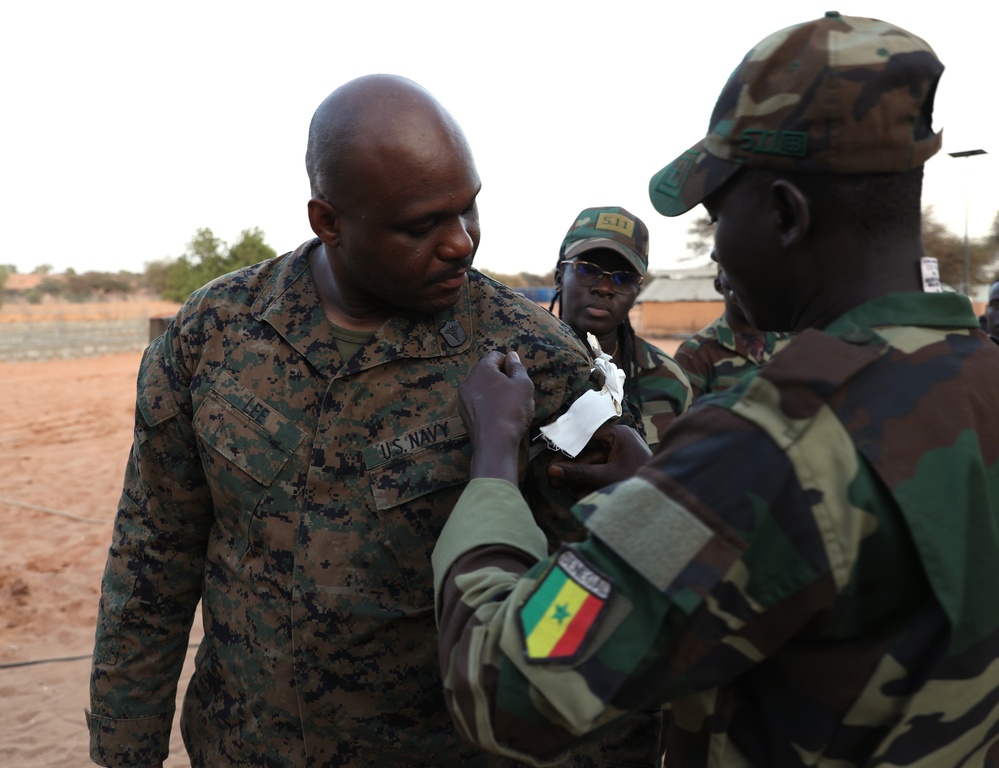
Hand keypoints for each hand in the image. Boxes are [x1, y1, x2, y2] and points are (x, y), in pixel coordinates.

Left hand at [459, 350, 534, 482]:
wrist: (495, 443)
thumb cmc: (512, 409)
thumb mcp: (523, 384)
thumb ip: (517, 367)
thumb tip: (511, 356)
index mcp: (482, 369)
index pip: (496, 356)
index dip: (509, 364)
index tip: (518, 378)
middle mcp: (468, 381)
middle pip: (487, 372)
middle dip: (501, 378)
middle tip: (515, 392)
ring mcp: (463, 399)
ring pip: (481, 389)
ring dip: (494, 392)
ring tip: (508, 406)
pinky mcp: (464, 415)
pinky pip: (477, 403)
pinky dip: (487, 405)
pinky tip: (498, 416)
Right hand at [548, 423, 650, 491]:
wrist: (664, 496)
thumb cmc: (639, 481)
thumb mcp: (607, 476)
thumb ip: (580, 473)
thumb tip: (552, 471)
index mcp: (618, 434)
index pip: (586, 434)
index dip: (568, 445)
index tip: (552, 458)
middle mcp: (618, 440)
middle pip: (587, 450)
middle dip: (571, 467)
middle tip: (553, 479)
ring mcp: (619, 454)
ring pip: (591, 463)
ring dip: (578, 477)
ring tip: (561, 488)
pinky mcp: (620, 467)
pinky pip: (600, 471)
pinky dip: (590, 481)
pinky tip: (579, 493)